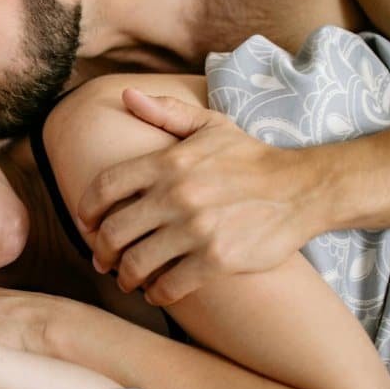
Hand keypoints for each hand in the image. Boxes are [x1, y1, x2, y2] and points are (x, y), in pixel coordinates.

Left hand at [78, 89, 318, 304]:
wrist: (303, 189)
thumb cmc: (251, 159)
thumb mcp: (210, 126)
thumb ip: (165, 112)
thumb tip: (125, 94)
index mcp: (168, 162)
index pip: (105, 186)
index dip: (87, 210)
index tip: (86, 224)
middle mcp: (177, 196)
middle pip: (114, 231)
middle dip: (102, 251)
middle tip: (103, 260)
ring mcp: (197, 230)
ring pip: (137, 263)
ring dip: (125, 276)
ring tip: (128, 279)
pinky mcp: (217, 260)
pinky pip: (170, 286)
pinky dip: (156, 294)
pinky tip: (156, 292)